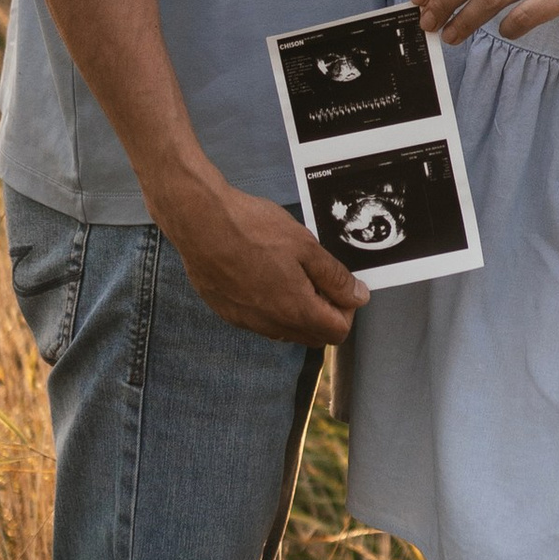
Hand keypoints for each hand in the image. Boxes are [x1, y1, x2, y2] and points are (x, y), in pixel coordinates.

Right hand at [167, 173, 364, 348]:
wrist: (200, 223)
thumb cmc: (252, 229)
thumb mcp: (306, 246)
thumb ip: (335, 277)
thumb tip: (358, 297)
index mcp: (296, 311)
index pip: (337, 332)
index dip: (347, 308)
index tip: (340, 284)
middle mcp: (271, 325)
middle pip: (313, 336)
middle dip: (325, 313)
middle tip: (318, 278)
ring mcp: (246, 321)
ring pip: (286, 330)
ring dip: (298, 311)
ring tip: (291, 272)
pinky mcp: (227, 312)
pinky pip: (261, 321)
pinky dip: (272, 306)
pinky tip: (265, 274)